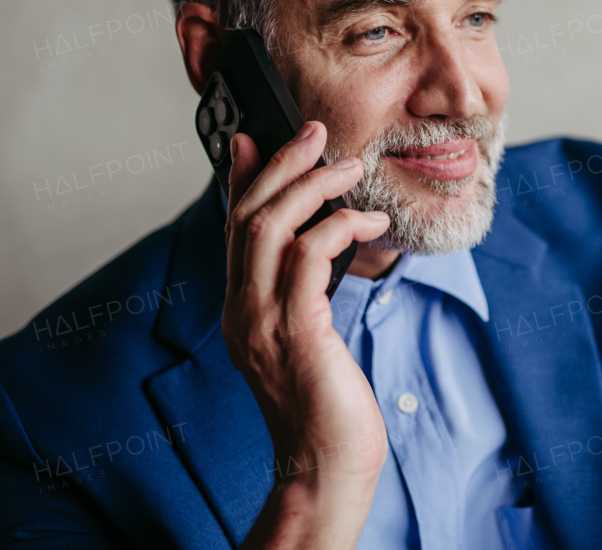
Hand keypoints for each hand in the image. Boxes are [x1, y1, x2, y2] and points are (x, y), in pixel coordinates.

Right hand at [223, 121, 389, 549]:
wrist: (326, 468)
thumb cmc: (329, 407)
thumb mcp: (311, 338)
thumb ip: (307, 291)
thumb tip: (320, 244)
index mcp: (242, 311)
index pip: (233, 229)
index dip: (243, 178)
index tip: (258, 138)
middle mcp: (242, 312)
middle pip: (246, 216)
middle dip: (280, 165)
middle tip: (313, 133)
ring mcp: (262, 322)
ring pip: (268, 227)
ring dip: (310, 186)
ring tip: (346, 166)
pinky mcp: (295, 333)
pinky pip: (307, 258)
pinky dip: (337, 227)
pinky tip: (368, 220)